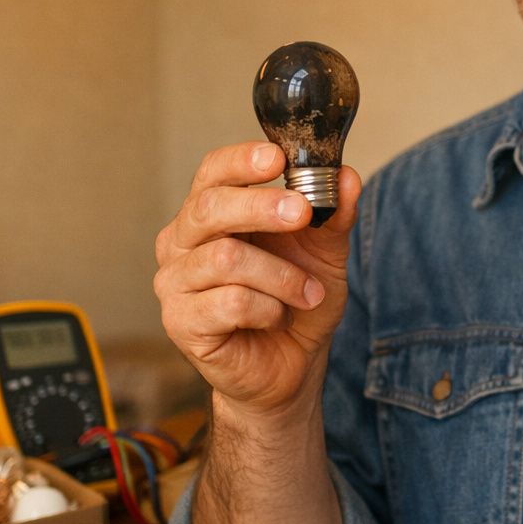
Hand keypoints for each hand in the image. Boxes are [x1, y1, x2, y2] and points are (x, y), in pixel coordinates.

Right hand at [155, 141, 360, 415]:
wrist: (291, 365)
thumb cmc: (297, 301)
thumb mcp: (326, 253)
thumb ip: (334, 215)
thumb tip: (347, 177)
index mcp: (211, 213)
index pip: (212, 172)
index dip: (241, 160)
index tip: (278, 158)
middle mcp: (181, 241)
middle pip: (210, 208)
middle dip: (262, 207)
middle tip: (303, 213)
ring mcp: (175, 282)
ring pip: (226, 258)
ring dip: (280, 275)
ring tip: (307, 293)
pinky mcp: (181, 322)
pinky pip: (230, 302)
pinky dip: (267, 308)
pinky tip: (276, 317)